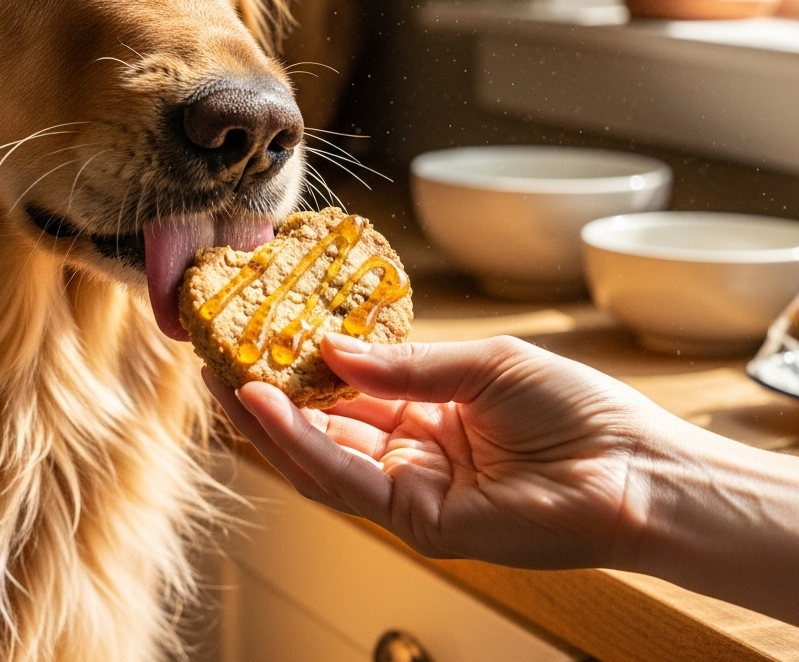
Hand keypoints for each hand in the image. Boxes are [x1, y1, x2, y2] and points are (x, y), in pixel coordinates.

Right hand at [204, 334, 658, 569]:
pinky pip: (347, 480)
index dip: (299, 366)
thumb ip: (405, 365)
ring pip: (320, 459)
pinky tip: (267, 409)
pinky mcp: (421, 521)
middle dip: (266, 396)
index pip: (345, 391)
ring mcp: (411, 490)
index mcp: (425, 412)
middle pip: (320, 428)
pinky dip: (302, 446)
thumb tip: (332, 348)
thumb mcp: (482, 364)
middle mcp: (409, 454)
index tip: (258, 331)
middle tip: (217, 356)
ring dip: (268, 422)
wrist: (635, 466)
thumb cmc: (574, 409)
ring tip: (223, 378)